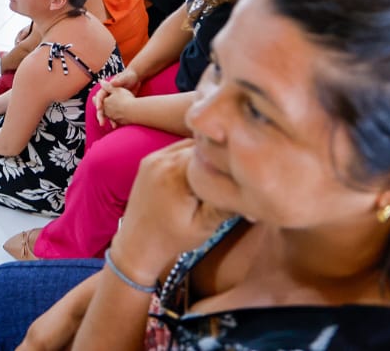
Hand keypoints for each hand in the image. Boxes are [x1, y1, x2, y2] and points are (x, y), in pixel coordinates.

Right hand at [93, 67, 140, 125]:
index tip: (99, 108)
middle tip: (101, 122)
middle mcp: (109, 95)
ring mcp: (113, 101)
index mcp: (108, 88)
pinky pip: (115, 114)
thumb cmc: (130, 76)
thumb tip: (111, 82)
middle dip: (101, 115)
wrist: (136, 79)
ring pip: (108, 112)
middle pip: (102, 106)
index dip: (99, 102)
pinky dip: (116, 119)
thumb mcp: (125, 78)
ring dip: (109, 119)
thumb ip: (118, 81)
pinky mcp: (119, 105)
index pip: (100, 96)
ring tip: (112, 126)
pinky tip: (119, 125)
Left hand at [109, 140, 234, 280]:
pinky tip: (199, 174)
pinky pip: (176, 150)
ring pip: (189, 146)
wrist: (137, 245)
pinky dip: (190, 158)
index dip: (229, 161)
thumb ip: (225, 204)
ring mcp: (153, 158)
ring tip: (216, 175)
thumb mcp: (205, 226)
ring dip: (204, 156)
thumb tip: (252, 189)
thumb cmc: (172, 239)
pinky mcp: (149, 161)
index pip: (212, 153)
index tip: (241, 173)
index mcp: (176, 174)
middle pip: (201, 147)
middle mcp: (162, 160)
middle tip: (232, 174)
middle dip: (217, 157)